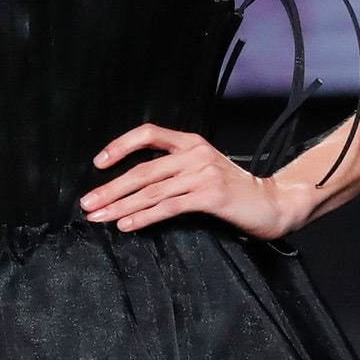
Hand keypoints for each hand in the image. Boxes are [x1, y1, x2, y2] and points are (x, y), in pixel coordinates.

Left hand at [80, 124, 300, 240]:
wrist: (271, 204)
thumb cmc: (234, 191)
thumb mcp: (203, 169)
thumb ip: (174, 170)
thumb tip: (132, 187)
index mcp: (190, 143)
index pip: (149, 134)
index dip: (121, 146)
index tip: (99, 163)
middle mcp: (195, 154)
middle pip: (143, 170)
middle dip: (111, 188)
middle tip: (88, 204)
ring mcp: (203, 174)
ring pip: (152, 191)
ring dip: (121, 206)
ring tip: (99, 217)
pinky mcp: (210, 196)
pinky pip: (168, 207)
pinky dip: (144, 217)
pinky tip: (127, 225)